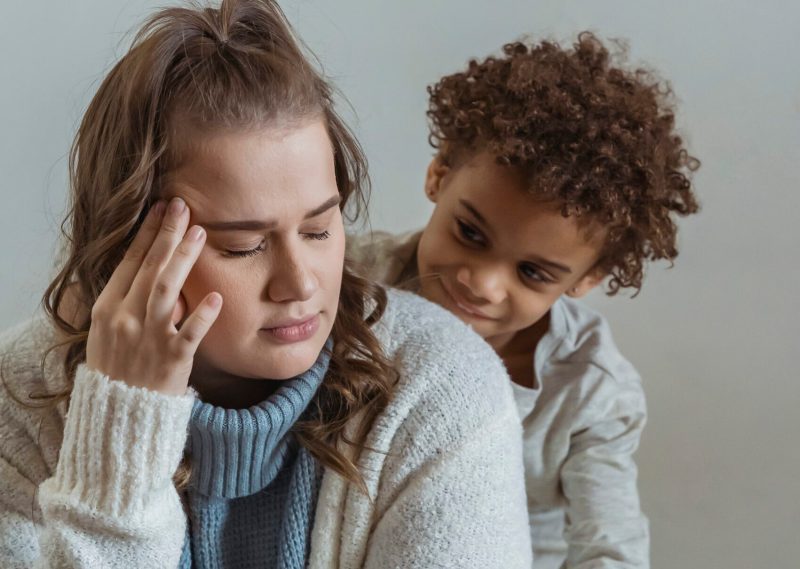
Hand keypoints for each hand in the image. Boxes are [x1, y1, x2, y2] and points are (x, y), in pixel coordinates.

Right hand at [86, 197, 221, 394]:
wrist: (119, 416)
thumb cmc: (118, 370)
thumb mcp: (107, 332)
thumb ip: (125, 300)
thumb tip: (146, 266)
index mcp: (106, 309)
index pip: (130, 262)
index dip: (147, 233)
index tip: (162, 207)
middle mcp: (125, 319)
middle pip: (150, 268)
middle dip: (167, 234)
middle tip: (184, 206)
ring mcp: (149, 339)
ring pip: (166, 291)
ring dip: (183, 259)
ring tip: (200, 233)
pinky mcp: (172, 360)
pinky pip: (190, 334)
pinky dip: (202, 315)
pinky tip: (216, 297)